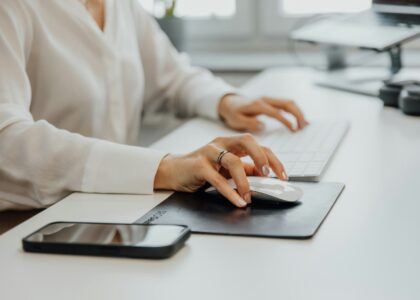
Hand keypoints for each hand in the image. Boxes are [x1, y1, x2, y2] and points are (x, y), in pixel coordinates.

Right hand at [154, 134, 286, 207]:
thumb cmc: (201, 169)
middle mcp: (221, 143)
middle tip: (270, 175)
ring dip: (245, 181)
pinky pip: (217, 179)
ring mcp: (209, 152)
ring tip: (249, 196)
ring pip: (233, 161)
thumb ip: (244, 169)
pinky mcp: (198, 165)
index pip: (257, 145)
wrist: (174, 171)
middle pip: (248, 141)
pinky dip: (230, 192)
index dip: (272, 159)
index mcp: (231, 142)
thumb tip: (264, 176)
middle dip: (263, 158)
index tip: (282, 175)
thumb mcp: (226, 168)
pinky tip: (238, 201)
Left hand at [218, 94, 308, 131]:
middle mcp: (265, 100)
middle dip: (297, 115)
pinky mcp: (271, 102)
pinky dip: (295, 111)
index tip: (293, 130)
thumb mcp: (236, 120)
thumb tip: (263, 126)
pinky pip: (286, 104)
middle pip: (287, 104)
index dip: (285, 121)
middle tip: (302, 128)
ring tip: (304, 125)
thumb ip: (249, 123)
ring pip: (288, 102)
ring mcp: (269, 99)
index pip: (275, 112)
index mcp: (258, 105)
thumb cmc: (232, 113)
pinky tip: (300, 120)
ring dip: (298, 113)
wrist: (229, 102)